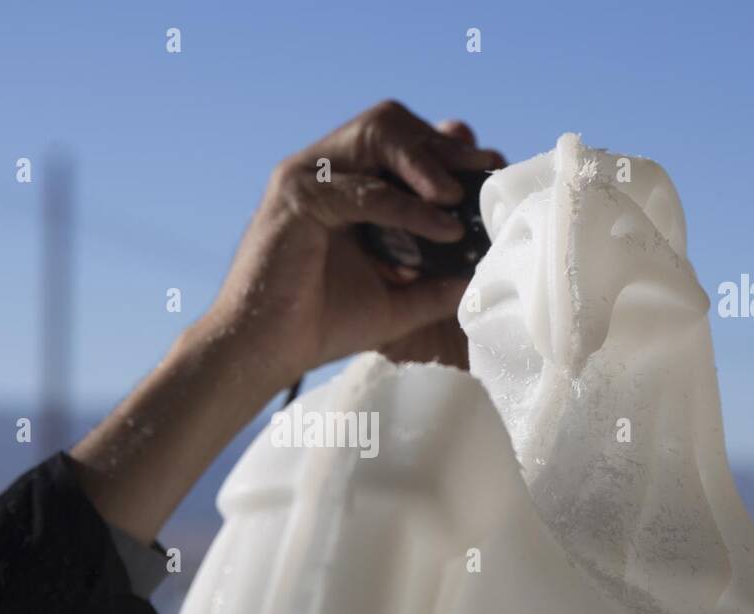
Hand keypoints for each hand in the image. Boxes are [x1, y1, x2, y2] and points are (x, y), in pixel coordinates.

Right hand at [72, 103, 501, 542]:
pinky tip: (443, 228)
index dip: (447, 147)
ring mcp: (306, 177)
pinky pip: (364, 190)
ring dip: (428, 161)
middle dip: (443, 145)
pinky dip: (408, 208)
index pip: (401, 138)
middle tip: (484, 173)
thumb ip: (439, 284)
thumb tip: (488, 273)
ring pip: (377, 135)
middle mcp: (324, 170)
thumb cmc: (318, 325)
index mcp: (344, 184)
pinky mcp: (295, 197)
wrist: (263, 353)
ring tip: (460, 197)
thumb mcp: (397, 302)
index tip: (490, 171)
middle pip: (390, 122)